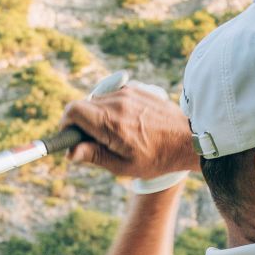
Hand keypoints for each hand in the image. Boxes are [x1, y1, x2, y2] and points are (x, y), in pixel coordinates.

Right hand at [60, 85, 199, 179]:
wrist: (188, 140)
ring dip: (98, 115)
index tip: (71, 137)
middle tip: (95, 141)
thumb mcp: (123, 166)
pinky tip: (128, 123)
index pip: (73, 111)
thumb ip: (94, 156)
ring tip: (116, 134)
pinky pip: (113, 96)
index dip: (66, 124)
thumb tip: (70, 152)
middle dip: (82, 122)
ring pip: (98, 100)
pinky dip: (112, 108)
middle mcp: (117, 102)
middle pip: (83, 105)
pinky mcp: (136, 88)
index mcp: (111, 123)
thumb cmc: (157, 158)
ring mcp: (128, 92)